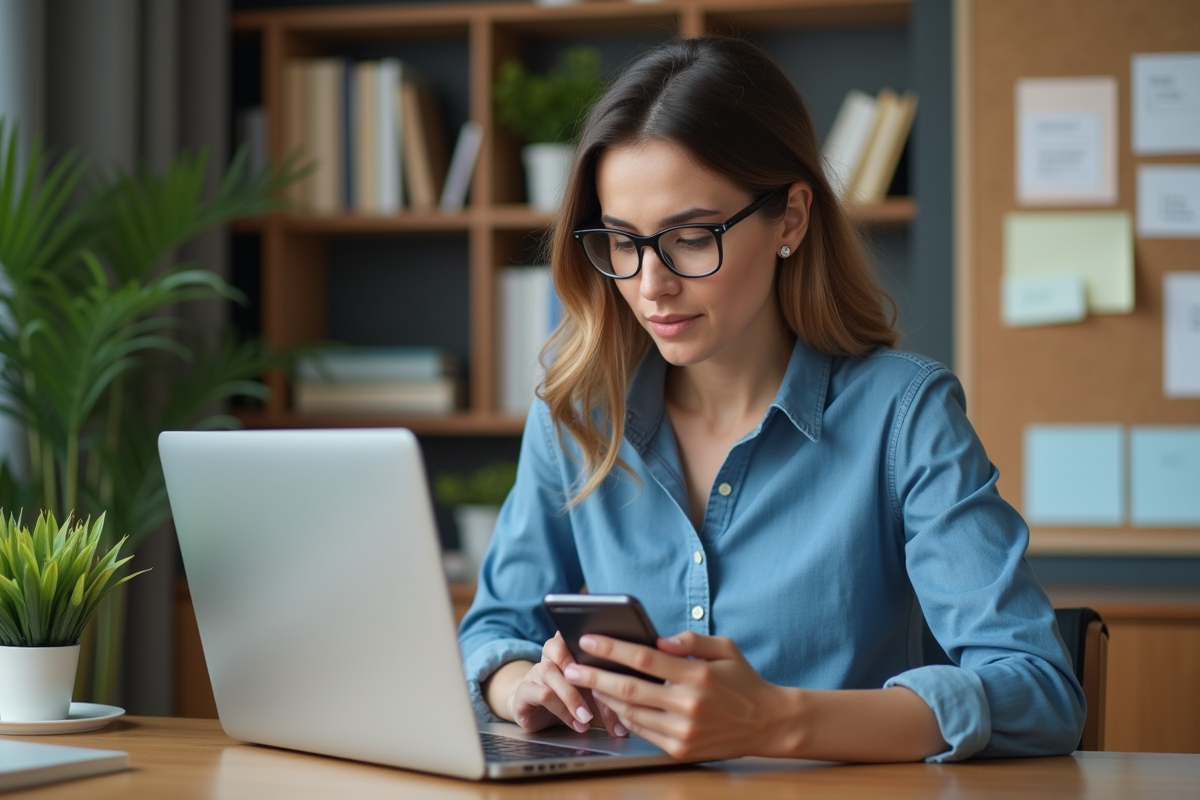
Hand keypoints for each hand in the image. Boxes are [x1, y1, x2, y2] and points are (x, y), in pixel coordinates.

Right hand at [507, 632, 626, 736]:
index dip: (584, 637)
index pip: (573, 633)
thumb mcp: (593, 698)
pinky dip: (562, 710)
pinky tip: (575, 723)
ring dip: (571, 697)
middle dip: (577, 667)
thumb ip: (610, 704)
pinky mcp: (524, 692)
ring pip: (550, 673)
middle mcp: (549, 655)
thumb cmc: (569, 697)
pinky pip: (542, 694)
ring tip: (587, 717)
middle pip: (557, 647)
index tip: (599, 648)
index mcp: (567, 647)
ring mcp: (535, 672)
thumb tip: (627, 727)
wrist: (534, 710)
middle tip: (596, 687)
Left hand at [562, 631, 794, 759]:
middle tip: (571, 667)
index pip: (643, 659)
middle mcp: (688, 704)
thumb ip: (692, 640)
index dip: (612, 648)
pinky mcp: (681, 749)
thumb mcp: (725, 649)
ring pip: (631, 712)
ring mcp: (683, 730)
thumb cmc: (743, 681)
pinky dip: (624, 717)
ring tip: (588, 683)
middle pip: (628, 688)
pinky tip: (613, 703)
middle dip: (594, 676)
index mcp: (697, 675)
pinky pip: (643, 732)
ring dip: (605, 697)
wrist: (768, 724)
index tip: (588, 641)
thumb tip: (660, 640)